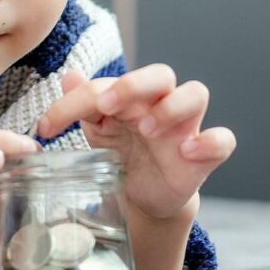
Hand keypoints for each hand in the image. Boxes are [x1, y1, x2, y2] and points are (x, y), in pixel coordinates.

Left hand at [34, 64, 235, 219]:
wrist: (143, 195)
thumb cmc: (120, 153)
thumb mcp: (97, 130)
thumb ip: (83, 103)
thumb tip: (70, 75)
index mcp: (130, 95)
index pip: (108, 82)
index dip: (77, 99)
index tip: (46, 126)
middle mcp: (159, 103)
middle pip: (160, 74)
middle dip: (133, 85)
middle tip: (107, 106)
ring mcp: (184, 127)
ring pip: (196, 93)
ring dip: (171, 107)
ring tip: (147, 130)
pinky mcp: (203, 156)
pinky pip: (222, 140)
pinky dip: (210, 142)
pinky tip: (188, 151)